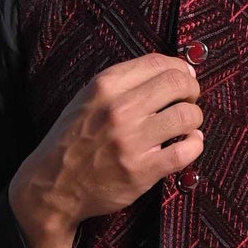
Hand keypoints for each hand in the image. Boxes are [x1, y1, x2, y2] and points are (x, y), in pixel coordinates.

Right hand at [9, 55, 202, 247]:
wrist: (52, 184)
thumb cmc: (74, 139)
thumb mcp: (88, 99)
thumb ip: (123, 83)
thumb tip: (173, 71)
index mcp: (105, 86)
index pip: (158, 63)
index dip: (180, 68)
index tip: (185, 78)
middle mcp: (119, 109)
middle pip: (178, 84)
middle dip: (192, 90)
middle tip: (189, 100)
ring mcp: (131, 141)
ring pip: (188, 115)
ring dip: (194, 118)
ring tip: (187, 125)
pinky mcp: (142, 170)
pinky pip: (186, 151)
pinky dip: (195, 144)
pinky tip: (188, 144)